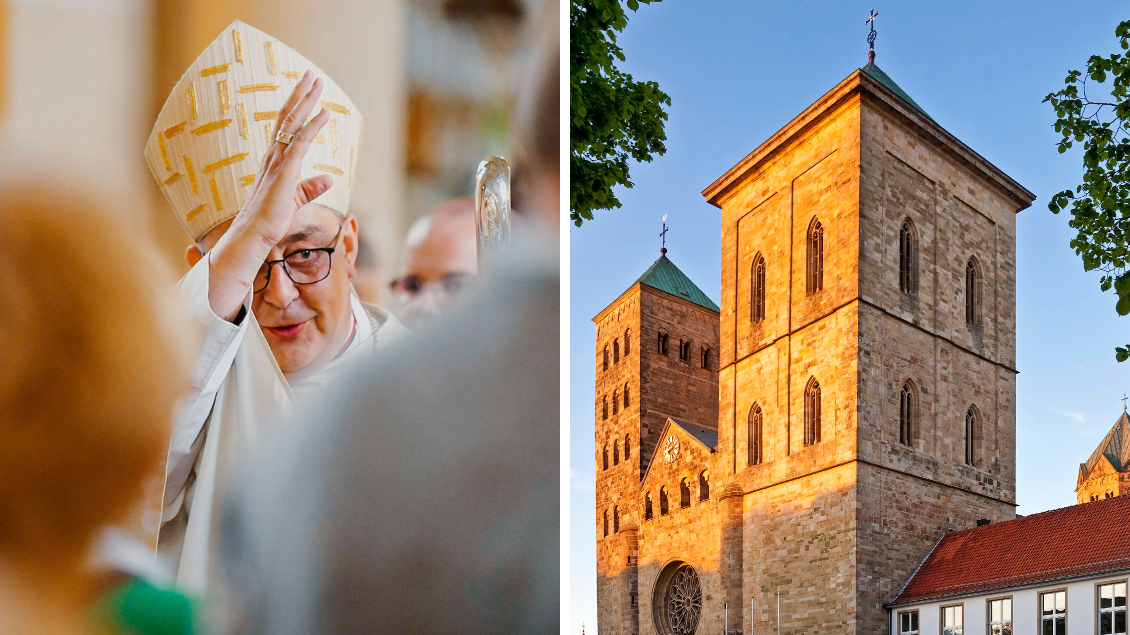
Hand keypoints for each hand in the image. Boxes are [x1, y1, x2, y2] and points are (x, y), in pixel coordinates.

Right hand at [206, 71, 332, 319]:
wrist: (254, 238)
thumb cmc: (270, 222)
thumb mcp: (296, 201)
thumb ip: (310, 188)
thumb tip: (329, 179)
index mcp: (274, 163)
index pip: (286, 128)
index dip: (297, 107)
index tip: (307, 90)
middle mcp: (273, 157)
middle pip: (287, 118)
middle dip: (300, 94)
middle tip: (311, 74)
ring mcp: (277, 163)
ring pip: (292, 124)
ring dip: (306, 102)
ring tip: (318, 82)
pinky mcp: (285, 173)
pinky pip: (300, 143)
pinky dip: (313, 126)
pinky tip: (325, 114)